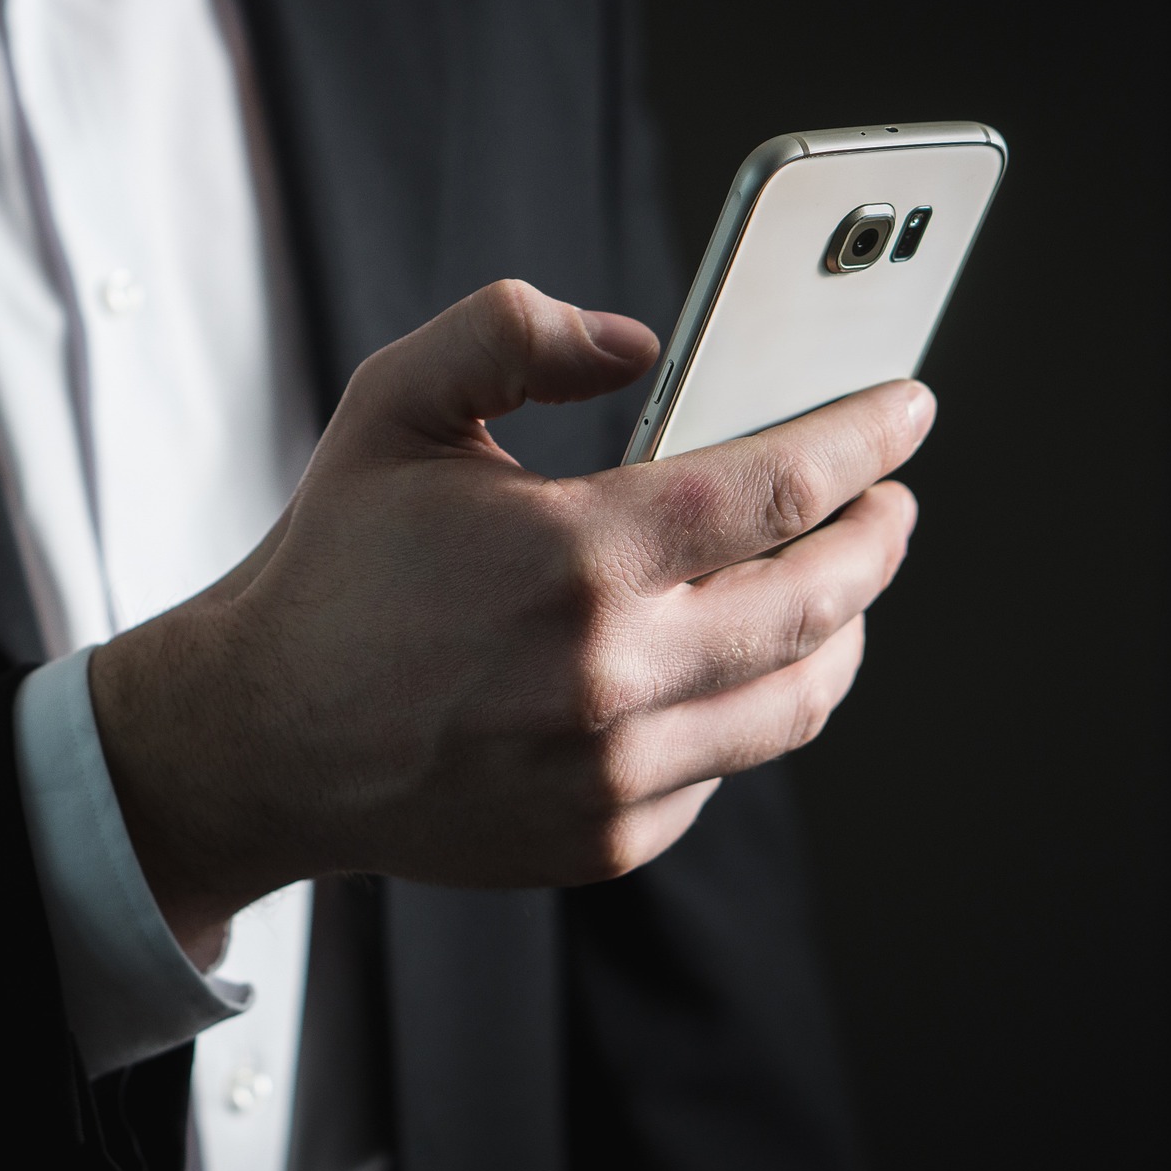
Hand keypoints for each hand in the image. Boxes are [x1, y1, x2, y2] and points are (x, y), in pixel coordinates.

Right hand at [91, 280, 931, 963]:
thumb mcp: (394, 406)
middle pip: (822, 602)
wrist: (266, 736)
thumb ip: (509, 331)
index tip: (904, 412)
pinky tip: (716, 667)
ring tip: (832, 588)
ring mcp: (613, 774)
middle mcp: (609, 675)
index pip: (779, 487)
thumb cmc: (335, 566)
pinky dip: (747, 707)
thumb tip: (639, 342)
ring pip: (799, 701)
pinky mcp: (603, 840)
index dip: (862, 439)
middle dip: (880, 539)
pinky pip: (728, 767)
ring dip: (841, 631)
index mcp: (572, 552)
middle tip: (887, 503)